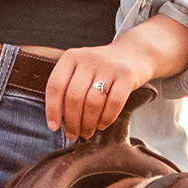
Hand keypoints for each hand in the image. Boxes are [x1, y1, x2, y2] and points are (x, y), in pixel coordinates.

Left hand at [44, 19, 187, 138]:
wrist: (135, 53)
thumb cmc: (103, 68)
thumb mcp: (82, 69)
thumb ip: (69, 87)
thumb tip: (58, 119)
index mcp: (72, 57)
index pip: (55, 85)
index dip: (52, 109)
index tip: (53, 125)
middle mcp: (88, 59)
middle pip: (74, 97)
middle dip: (72, 121)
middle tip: (74, 134)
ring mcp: (109, 66)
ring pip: (93, 102)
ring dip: (88, 123)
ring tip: (88, 132)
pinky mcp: (126, 75)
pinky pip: (114, 103)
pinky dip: (107, 118)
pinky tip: (103, 124)